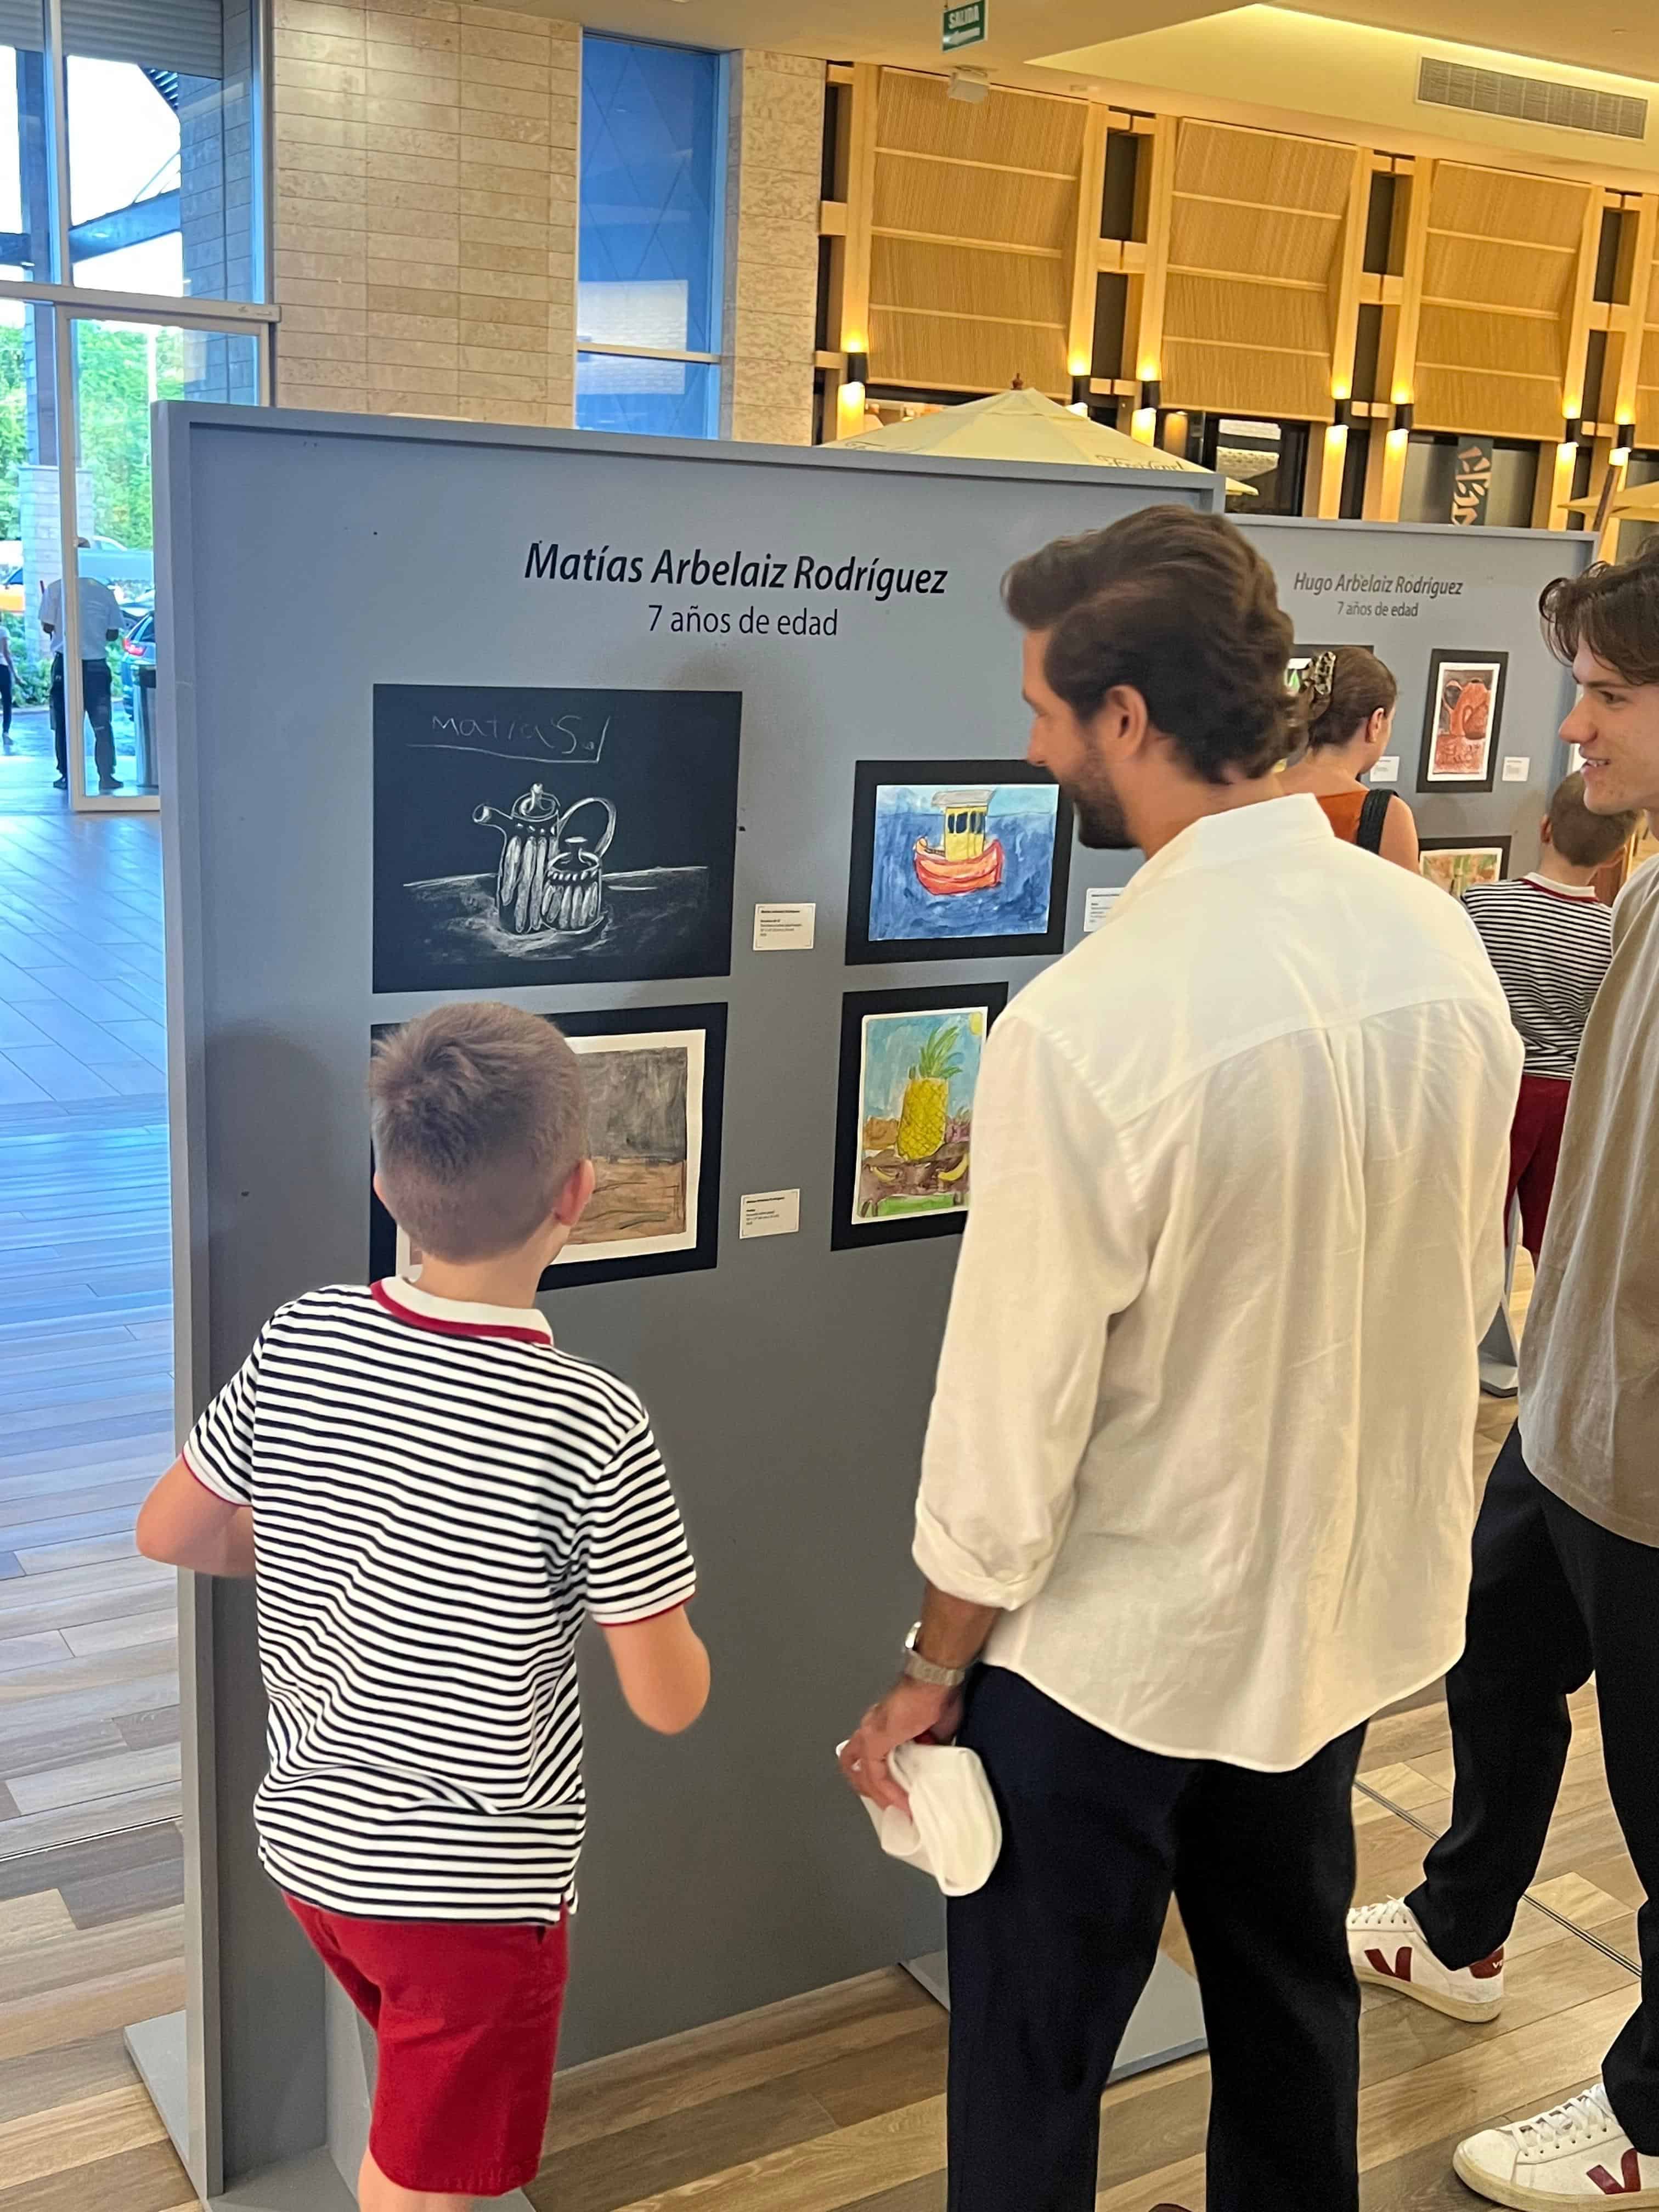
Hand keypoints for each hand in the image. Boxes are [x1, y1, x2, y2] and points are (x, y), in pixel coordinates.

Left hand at [839, 1678, 963, 1813]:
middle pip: (854, 1765)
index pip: (869, 1754)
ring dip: (879, 1796)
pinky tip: (901, 1802)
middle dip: (870, 1789)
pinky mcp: (876, 1739)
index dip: (877, 1776)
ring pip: (862, 1773)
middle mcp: (870, 1726)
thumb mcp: (935, 1730)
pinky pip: (876, 1774)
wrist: (935, 1679)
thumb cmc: (937, 1694)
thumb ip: (928, 1747)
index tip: (896, 1792)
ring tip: (897, 1809)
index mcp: (883, 1723)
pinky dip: (887, 1792)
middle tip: (889, 1805)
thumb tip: (931, 1763)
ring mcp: (870, 1732)